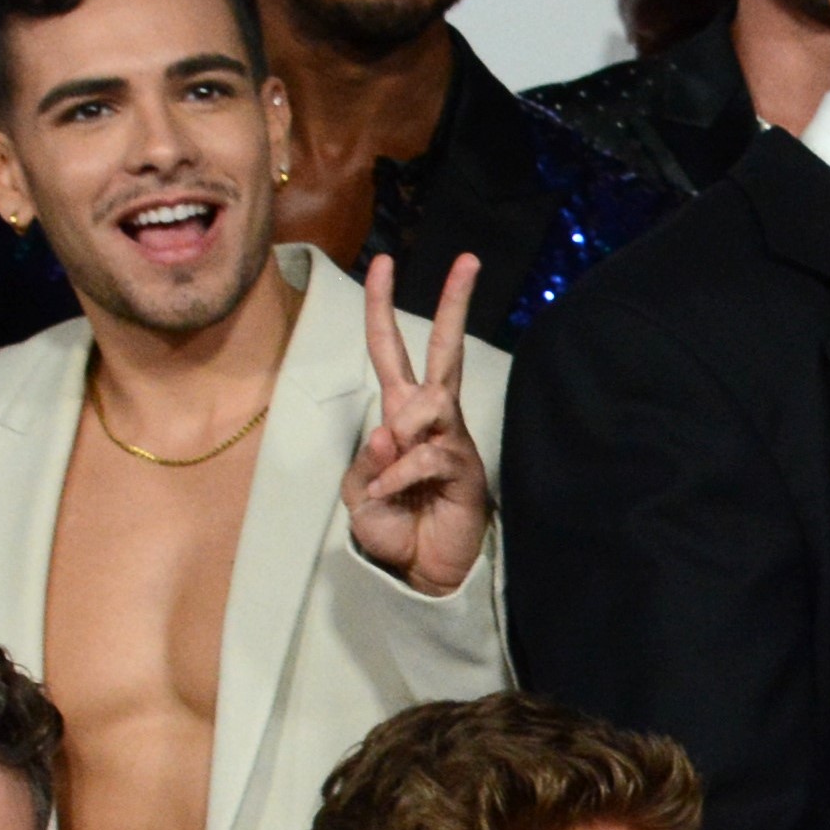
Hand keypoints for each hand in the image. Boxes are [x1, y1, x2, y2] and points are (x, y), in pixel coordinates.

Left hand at [338, 253, 489, 596]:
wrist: (421, 570)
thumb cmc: (393, 526)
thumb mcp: (361, 492)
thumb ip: (369, 460)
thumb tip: (389, 432)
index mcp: (400, 412)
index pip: (389, 350)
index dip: (381, 306)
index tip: (382, 263)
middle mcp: (430, 417)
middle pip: (443, 349)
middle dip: (454, 303)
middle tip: (468, 259)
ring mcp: (450, 439)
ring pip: (431, 399)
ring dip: (403, 429)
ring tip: (391, 469)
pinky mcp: (464, 468)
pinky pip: (426, 453)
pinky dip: (401, 476)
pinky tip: (397, 495)